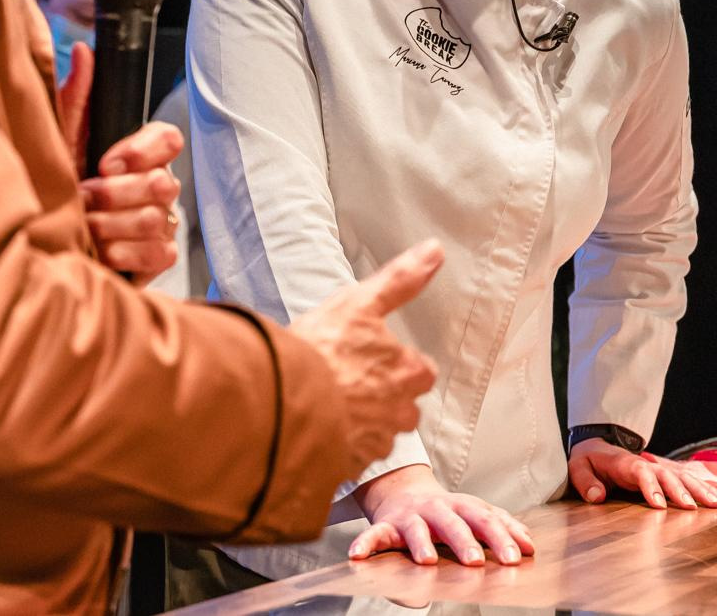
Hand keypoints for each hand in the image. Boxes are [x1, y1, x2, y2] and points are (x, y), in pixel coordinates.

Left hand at [58, 42, 182, 283]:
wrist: (46, 244)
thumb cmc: (58, 189)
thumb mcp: (61, 142)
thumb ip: (76, 98)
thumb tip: (83, 50)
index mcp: (140, 154)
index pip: (169, 139)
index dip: (141, 151)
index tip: (105, 162)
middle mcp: (158, 185)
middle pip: (162, 183)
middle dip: (114, 194)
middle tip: (84, 198)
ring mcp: (162, 221)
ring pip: (156, 219)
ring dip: (111, 225)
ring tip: (85, 227)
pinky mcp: (160, 256)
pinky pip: (160, 252)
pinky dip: (125, 253)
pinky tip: (102, 252)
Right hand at [290, 242, 443, 478]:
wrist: (281, 399)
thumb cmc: (321, 349)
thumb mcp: (361, 301)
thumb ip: (402, 280)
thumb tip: (435, 251)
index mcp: (410, 372)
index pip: (419, 370)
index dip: (396, 362)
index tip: (371, 357)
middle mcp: (401, 413)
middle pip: (402, 407)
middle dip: (381, 398)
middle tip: (346, 380)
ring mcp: (375, 443)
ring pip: (377, 433)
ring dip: (359, 422)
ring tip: (328, 403)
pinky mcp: (348, 466)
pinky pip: (350, 457)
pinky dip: (338, 445)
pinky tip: (317, 427)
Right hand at [349, 464, 533, 565]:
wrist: (404, 491)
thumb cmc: (447, 511)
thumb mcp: (474, 513)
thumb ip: (500, 526)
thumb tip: (530, 544)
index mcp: (462, 506)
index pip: (485, 519)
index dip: (501, 536)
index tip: (516, 557)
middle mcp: (437, 509)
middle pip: (453, 522)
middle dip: (465, 541)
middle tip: (476, 561)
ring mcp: (410, 516)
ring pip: (415, 529)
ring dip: (420, 543)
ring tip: (425, 561)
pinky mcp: (386, 525)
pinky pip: (374, 534)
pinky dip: (364, 542)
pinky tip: (357, 555)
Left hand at [568, 440, 716, 509]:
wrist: (598, 444)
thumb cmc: (589, 459)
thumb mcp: (577, 467)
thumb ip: (585, 482)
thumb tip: (596, 496)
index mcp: (625, 462)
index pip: (640, 472)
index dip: (650, 487)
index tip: (658, 505)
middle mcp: (646, 462)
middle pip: (667, 474)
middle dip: (681, 491)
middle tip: (693, 508)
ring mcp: (658, 466)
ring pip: (683, 476)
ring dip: (700, 489)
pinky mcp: (666, 472)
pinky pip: (688, 479)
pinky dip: (704, 488)